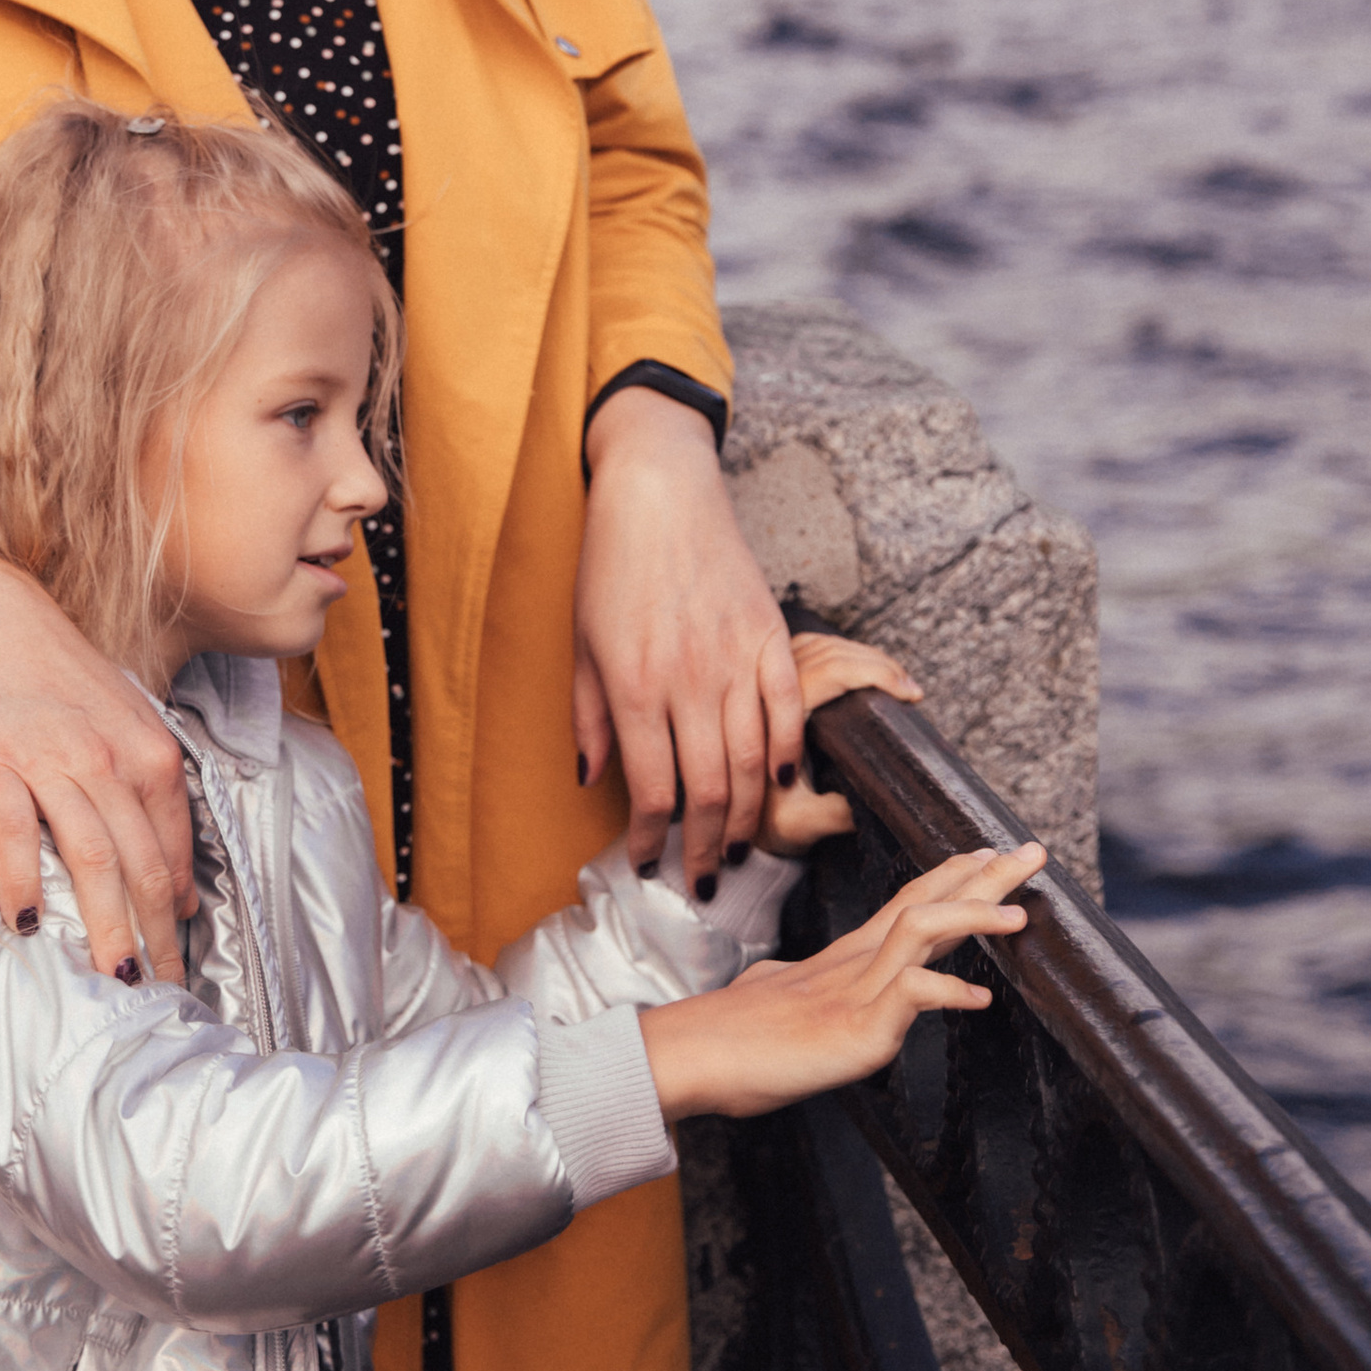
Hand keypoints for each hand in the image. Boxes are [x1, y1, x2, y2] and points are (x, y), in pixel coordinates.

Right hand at [0, 503, 195, 980]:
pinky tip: (28, 923)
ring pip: (91, 856)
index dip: (178, 911)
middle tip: (161, 994)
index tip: (181, 961)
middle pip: (140, 863)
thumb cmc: (54, 677)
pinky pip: (17, 831)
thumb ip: (150, 793)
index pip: (173, 847)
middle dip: (155, 935)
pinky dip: (26, 880)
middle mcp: (110, 759)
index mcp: (149, 752)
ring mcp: (53, 761)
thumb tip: (176, 879)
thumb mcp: (121, 723)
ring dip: (105, 922)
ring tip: (113, 978)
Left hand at [574, 387, 805, 890]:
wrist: (659, 493)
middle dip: (706, 847)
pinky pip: (788, 709)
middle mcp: (689, 681)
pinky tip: (782, 782)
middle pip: (709, 790)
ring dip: (750, 815)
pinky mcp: (770, 634)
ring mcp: (736, 658)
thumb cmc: (611, 566)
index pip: (651, 791)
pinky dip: (788, 751)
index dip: (651, 840)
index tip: (648, 862)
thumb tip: (593, 780)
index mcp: (635, 687)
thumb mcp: (582, 644)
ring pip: (754, 762)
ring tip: (741, 845)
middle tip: (704, 877)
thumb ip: (590, 718)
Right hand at [640, 844, 1047, 1121]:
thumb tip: (815, 999)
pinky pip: (909, 995)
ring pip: (921, 929)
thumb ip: (809, 994)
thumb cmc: (733, 1039)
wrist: (694, 1055)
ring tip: (1021, 914)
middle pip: (927, 900)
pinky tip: (979, 998)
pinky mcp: (854, 1027)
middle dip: (985, 874)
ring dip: (974, 915)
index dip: (952, 875)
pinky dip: (947, 991)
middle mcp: (855, 963)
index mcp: (844, 958)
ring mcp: (855, 991)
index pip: (908, 901)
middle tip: (1035, 850)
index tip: (988, 851)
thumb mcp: (782, 1004)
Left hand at [755, 631, 923, 855]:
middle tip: (911, 690)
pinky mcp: (764, 676)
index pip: (830, 672)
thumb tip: (880, 794)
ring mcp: (760, 674)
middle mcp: (760, 684)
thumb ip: (834, 814)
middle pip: (830, 652)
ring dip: (863, 656)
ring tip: (897, 679)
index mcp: (768, 712)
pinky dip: (843, 653)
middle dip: (878, 665)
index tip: (908, 695)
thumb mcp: (797, 825)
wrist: (728, 819)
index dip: (874, 675)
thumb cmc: (761, 822)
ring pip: (821, 644)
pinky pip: (810, 648)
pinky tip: (866, 668)